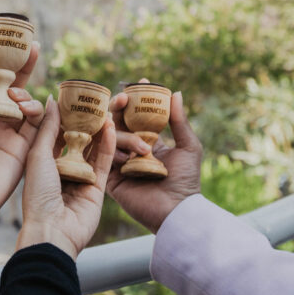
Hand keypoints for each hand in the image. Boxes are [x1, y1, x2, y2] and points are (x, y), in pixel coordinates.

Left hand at [0, 40, 43, 226]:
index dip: (1, 58)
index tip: (12, 38)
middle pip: (12, 86)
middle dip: (23, 67)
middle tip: (34, 46)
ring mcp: (9, 134)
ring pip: (26, 105)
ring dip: (26, 97)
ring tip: (19, 101)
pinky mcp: (24, 149)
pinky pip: (38, 126)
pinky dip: (41, 114)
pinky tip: (41, 105)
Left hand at [15, 95, 115, 258]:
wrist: (52, 232)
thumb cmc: (37, 195)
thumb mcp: (38, 156)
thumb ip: (48, 128)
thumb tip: (51, 99)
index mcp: (42, 162)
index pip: (55, 133)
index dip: (64, 116)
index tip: (73, 96)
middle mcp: (62, 170)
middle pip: (77, 141)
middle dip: (85, 122)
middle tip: (94, 101)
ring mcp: (80, 179)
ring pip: (93, 150)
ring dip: (98, 132)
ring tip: (106, 110)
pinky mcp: (97, 189)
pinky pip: (104, 164)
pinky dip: (108, 147)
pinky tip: (111, 129)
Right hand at [106, 80, 201, 232]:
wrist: (176, 211)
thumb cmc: (186, 181)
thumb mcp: (188, 147)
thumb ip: (179, 121)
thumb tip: (175, 92)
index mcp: (150, 142)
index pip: (139, 115)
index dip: (137, 99)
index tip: (140, 83)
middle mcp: (132, 150)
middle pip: (119, 122)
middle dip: (119, 107)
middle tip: (123, 97)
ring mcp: (120, 163)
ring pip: (112, 137)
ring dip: (124, 137)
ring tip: (142, 149)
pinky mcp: (111, 178)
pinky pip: (104, 158)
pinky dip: (112, 150)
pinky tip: (122, 154)